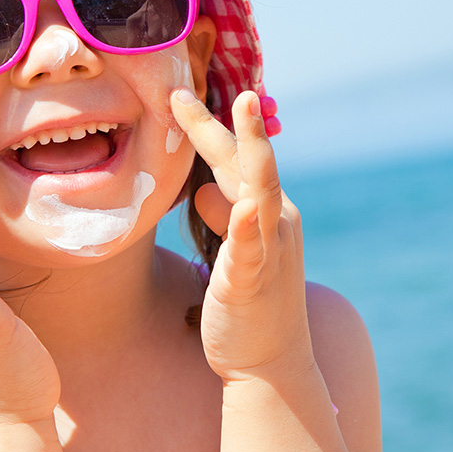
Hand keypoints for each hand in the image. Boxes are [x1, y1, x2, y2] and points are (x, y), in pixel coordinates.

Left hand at [170, 89, 313, 383]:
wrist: (271, 361)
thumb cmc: (248, 300)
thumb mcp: (232, 250)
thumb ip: (221, 216)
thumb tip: (205, 192)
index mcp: (266, 210)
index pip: (235, 158)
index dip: (208, 125)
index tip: (178, 94)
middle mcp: (275, 220)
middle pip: (246, 160)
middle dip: (221, 122)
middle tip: (186, 89)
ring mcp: (269, 249)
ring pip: (260, 190)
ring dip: (253, 149)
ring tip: (243, 109)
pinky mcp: (253, 281)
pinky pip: (251, 249)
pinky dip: (246, 227)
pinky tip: (242, 209)